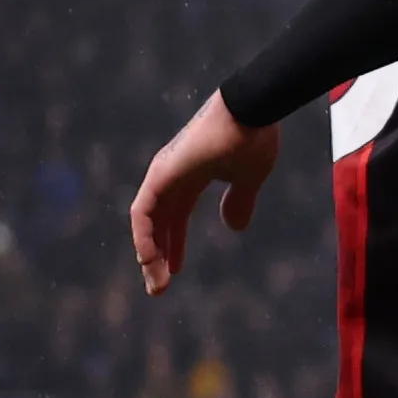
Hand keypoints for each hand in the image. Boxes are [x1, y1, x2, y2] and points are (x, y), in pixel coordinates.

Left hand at [131, 90, 282, 294]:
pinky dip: (144, 238)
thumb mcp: (249, 179)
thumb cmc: (254, 137)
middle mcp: (172, 176)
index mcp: (192, 176)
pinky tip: (148, 260)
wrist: (252, 109)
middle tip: (160, 287)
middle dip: (159, 256)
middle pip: (159, 223)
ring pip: (146, 223)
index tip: (177, 271)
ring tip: (156, 283)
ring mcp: (164, 175)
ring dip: (149, 254)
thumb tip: (235, 228)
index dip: (175, 245)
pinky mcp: (161, 175)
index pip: (175, 216)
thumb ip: (239, 202)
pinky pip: (143, 213)